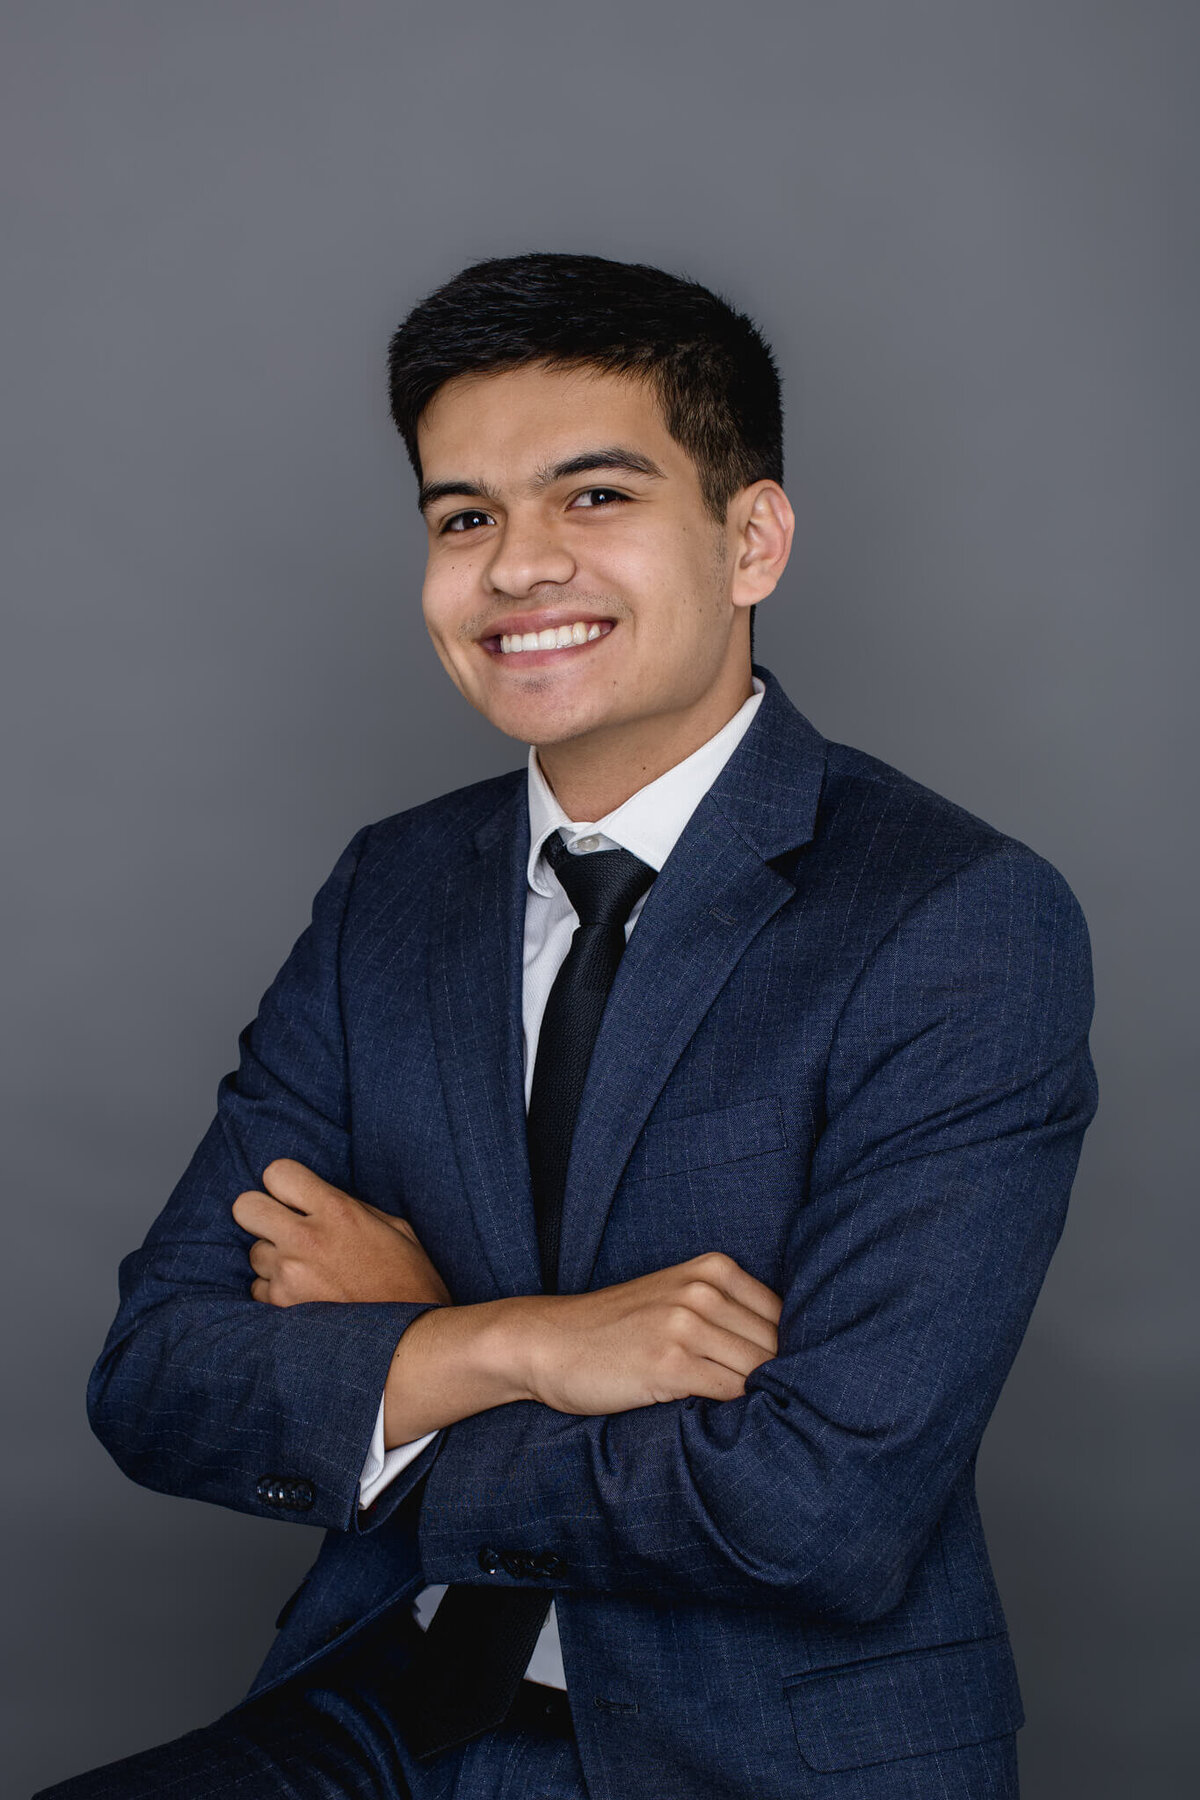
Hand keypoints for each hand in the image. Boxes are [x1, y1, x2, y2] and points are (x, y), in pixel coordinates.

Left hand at [232, 1159, 451, 1307]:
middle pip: (245, 1207)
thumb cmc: (409, 1279)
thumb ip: (349, 1207)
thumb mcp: (392, 1227)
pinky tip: (303, 1295)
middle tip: (281, 1227)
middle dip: (260, 1214)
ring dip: (272, 1258)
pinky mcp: (282, 1308)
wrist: (411, 1337)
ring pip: (252, 1252)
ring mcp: (290, 1275)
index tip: (295, 1197)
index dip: (284, 1183)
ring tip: (305, 1270)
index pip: (277, 1172)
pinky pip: (258, 1289)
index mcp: (337, 1210)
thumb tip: (319, 1200)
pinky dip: (274, 1291)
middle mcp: (306, 1238)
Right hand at [513, 1253, 781, 1412]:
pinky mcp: (668, 1364)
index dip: (791, 1352)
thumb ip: (727, 1313)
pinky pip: (730, 1393)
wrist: (547, 1342)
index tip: (789, 1378)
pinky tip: (728, 1420)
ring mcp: (685, 1324)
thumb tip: (794, 1356)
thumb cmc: (616, 1329)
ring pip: (759, 1370)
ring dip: (762, 1397)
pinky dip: (737, 1411)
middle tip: (779, 1406)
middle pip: (777, 1344)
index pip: (784, 1315)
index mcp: (713, 1268)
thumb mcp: (676, 1299)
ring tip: (759, 1418)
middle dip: (781, 1377)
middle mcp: (703, 1290)